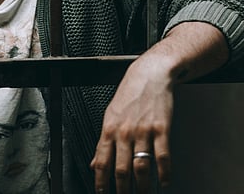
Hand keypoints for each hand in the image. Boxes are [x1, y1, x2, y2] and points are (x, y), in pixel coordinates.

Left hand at [90, 56, 172, 193]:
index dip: (100, 182)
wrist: (149, 76)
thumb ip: (103, 143)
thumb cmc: (128, 96)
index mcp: (109, 130)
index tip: (101, 193)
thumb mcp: (109, 117)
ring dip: (142, 186)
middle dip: (121, 189)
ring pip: (141, 166)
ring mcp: (143, 131)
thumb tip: (93, 163)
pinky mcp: (161, 129)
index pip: (101, 162)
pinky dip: (164, 173)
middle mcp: (124, 132)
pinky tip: (164, 182)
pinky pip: (162, 156)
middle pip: (120, 169)